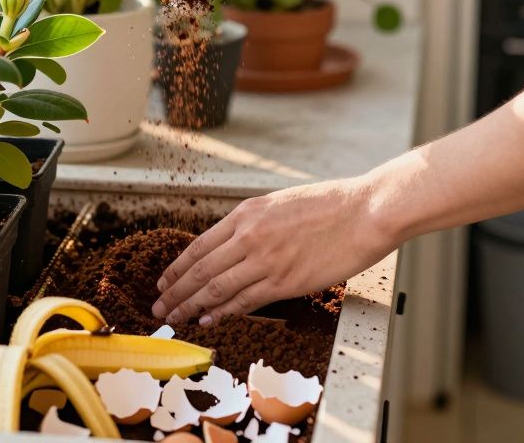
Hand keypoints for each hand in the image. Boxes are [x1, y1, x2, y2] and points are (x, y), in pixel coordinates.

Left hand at [150, 174, 397, 325]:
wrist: (365, 211)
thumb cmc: (332, 205)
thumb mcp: (281, 203)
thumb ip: (255, 223)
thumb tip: (236, 243)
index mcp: (246, 213)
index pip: (199, 246)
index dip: (177, 268)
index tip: (164, 283)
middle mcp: (249, 236)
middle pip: (200, 271)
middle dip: (175, 293)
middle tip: (159, 308)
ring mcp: (265, 260)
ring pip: (215, 288)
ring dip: (190, 307)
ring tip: (175, 319)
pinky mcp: (284, 281)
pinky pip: (244, 301)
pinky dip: (222, 313)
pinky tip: (208, 320)